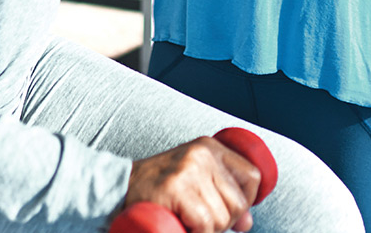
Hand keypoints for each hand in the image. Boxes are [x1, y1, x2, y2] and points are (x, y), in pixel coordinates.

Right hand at [125, 137, 261, 232]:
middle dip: (224, 222)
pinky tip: (183, 226)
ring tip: (188, 221)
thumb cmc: (158, 188)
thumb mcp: (194, 180)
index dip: (247, 201)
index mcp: (211, 147)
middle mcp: (203, 154)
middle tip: (200, 221)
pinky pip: (204, 224)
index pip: (252, 177)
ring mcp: (189, 170)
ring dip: (208, 231)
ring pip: (222, 218)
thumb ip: (221, 195)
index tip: (231, 212)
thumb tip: (247, 223)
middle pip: (239, 203)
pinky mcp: (176, 188)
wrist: (118, 188)